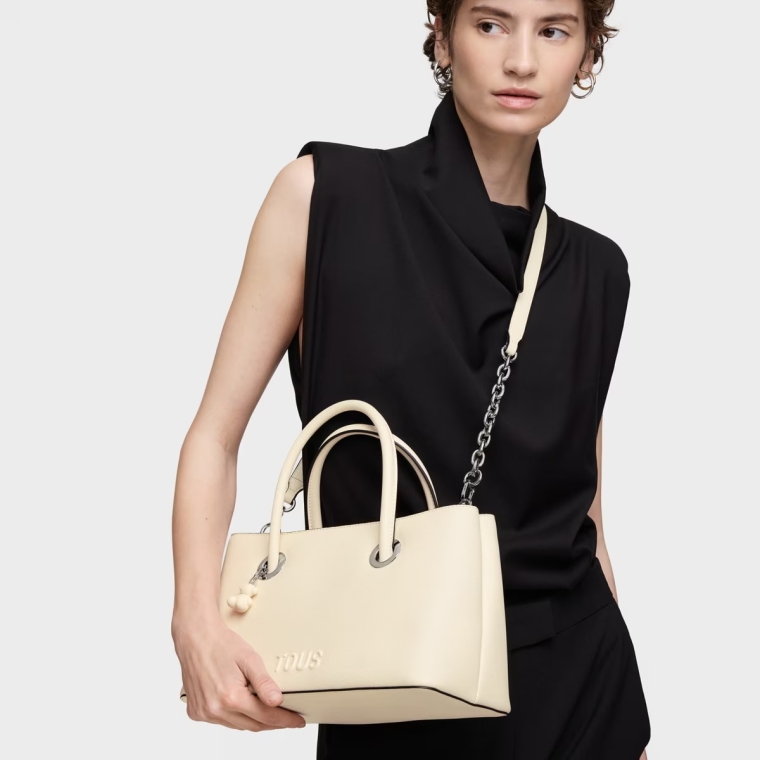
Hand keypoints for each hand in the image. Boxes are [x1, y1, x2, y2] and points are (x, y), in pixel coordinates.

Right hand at [172, 615, 306, 730]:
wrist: (195, 637)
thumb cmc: (221, 644)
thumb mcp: (249, 659)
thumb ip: (264, 682)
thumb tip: (277, 701)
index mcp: (230, 697)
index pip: (266, 716)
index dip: (285, 720)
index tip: (297, 722)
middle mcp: (215, 709)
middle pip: (253, 725)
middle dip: (273, 723)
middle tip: (288, 717)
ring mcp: (204, 713)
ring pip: (237, 725)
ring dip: (254, 721)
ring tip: (268, 712)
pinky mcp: (196, 712)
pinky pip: (222, 721)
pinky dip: (235, 717)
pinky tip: (243, 707)